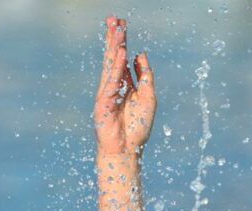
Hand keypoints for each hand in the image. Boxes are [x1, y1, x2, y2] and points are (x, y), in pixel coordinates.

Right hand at [94, 16, 155, 157]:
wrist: (127, 149)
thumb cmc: (137, 127)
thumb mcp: (148, 96)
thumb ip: (145, 76)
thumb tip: (140, 54)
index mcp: (124, 84)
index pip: (121, 57)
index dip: (121, 40)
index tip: (121, 23)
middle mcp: (113, 85)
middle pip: (112, 56)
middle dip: (113, 38)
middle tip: (114, 19)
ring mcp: (106, 93)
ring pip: (111, 65)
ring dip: (114, 47)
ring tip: (118, 30)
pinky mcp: (103, 102)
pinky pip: (112, 80)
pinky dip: (116, 66)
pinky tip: (120, 52)